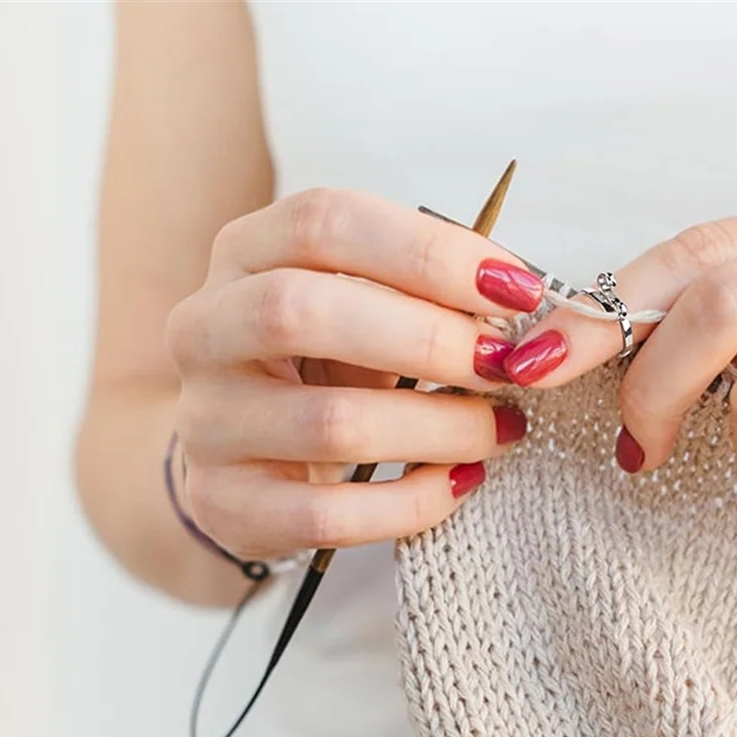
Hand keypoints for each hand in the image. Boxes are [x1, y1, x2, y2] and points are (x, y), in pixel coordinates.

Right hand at [163, 189, 543, 558]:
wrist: (243, 464)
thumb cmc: (323, 371)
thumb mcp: (361, 311)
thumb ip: (426, 297)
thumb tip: (532, 310)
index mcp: (243, 255)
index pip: (323, 222)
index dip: (429, 251)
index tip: (516, 288)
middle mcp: (205, 329)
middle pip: (303, 311)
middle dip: (427, 338)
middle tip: (504, 365)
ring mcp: (208, 423)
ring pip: (330, 424)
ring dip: (438, 427)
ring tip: (499, 429)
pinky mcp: (229, 505)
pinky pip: (330, 514)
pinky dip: (412, 503)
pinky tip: (460, 482)